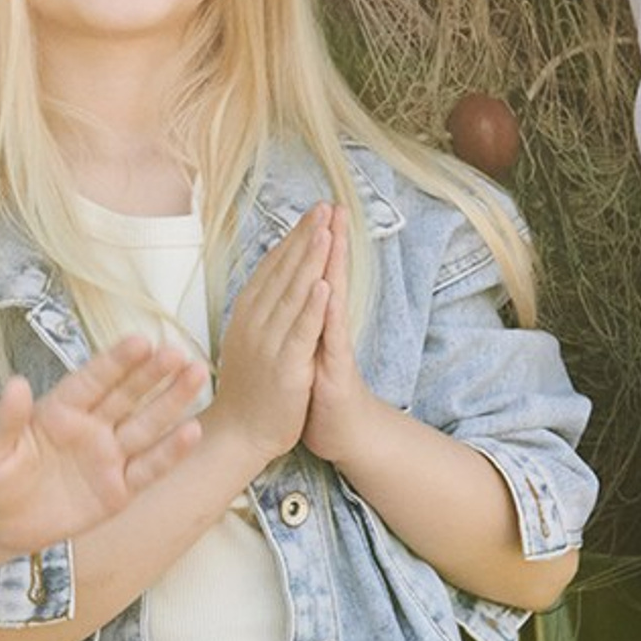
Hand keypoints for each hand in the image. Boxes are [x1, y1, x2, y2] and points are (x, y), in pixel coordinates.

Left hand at [0, 336, 207, 554]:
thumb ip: (5, 418)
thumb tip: (16, 384)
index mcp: (58, 409)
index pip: (93, 379)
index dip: (116, 360)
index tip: (141, 340)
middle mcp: (89, 427)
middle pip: (127, 394)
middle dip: (154, 373)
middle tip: (179, 352)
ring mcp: (106, 458)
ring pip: (145, 425)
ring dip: (172, 401)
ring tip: (197, 375)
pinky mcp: (116, 491)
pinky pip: (148, 469)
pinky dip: (170, 452)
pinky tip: (193, 431)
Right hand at [208, 207, 330, 469]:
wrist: (240, 434)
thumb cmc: (248, 388)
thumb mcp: (248, 339)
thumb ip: (259, 308)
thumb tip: (271, 279)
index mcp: (247, 313)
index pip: (272, 267)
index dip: (293, 238)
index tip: (313, 212)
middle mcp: (254, 322)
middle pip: (283, 273)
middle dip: (305, 238)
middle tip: (323, 207)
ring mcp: (268, 344)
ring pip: (293, 295)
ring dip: (310, 261)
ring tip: (325, 231)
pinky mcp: (285, 367)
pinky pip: (300, 332)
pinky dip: (312, 307)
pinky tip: (324, 284)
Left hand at [301, 205, 380, 467]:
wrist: (343, 435)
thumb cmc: (322, 393)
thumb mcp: (308, 351)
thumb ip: (305, 322)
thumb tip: (297, 293)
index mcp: (315, 323)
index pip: (314, 275)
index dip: (313, 245)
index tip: (314, 211)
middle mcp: (327, 329)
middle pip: (327, 276)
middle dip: (328, 241)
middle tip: (333, 205)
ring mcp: (333, 348)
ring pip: (332, 299)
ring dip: (332, 264)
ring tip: (333, 231)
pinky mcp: (335, 371)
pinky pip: (330, 338)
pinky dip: (327, 313)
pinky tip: (328, 289)